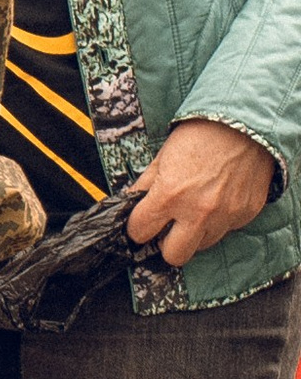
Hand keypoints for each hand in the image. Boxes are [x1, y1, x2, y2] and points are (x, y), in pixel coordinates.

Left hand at [125, 119, 275, 267]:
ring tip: (195, 210)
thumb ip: (146, 184)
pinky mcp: (245, 214)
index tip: (142, 223)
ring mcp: (224, 216)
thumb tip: (133, 202)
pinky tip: (217, 200)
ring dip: (194, 233)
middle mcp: (197, 211)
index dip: (138, 227)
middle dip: (165, 244)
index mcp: (170, 194)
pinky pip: (226, 230)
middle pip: (173, 256)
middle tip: (167, 228)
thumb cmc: (204, 134)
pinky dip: (219, 221)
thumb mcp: (163, 156)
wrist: (246, 123)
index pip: (140, 232)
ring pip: (201, 245)